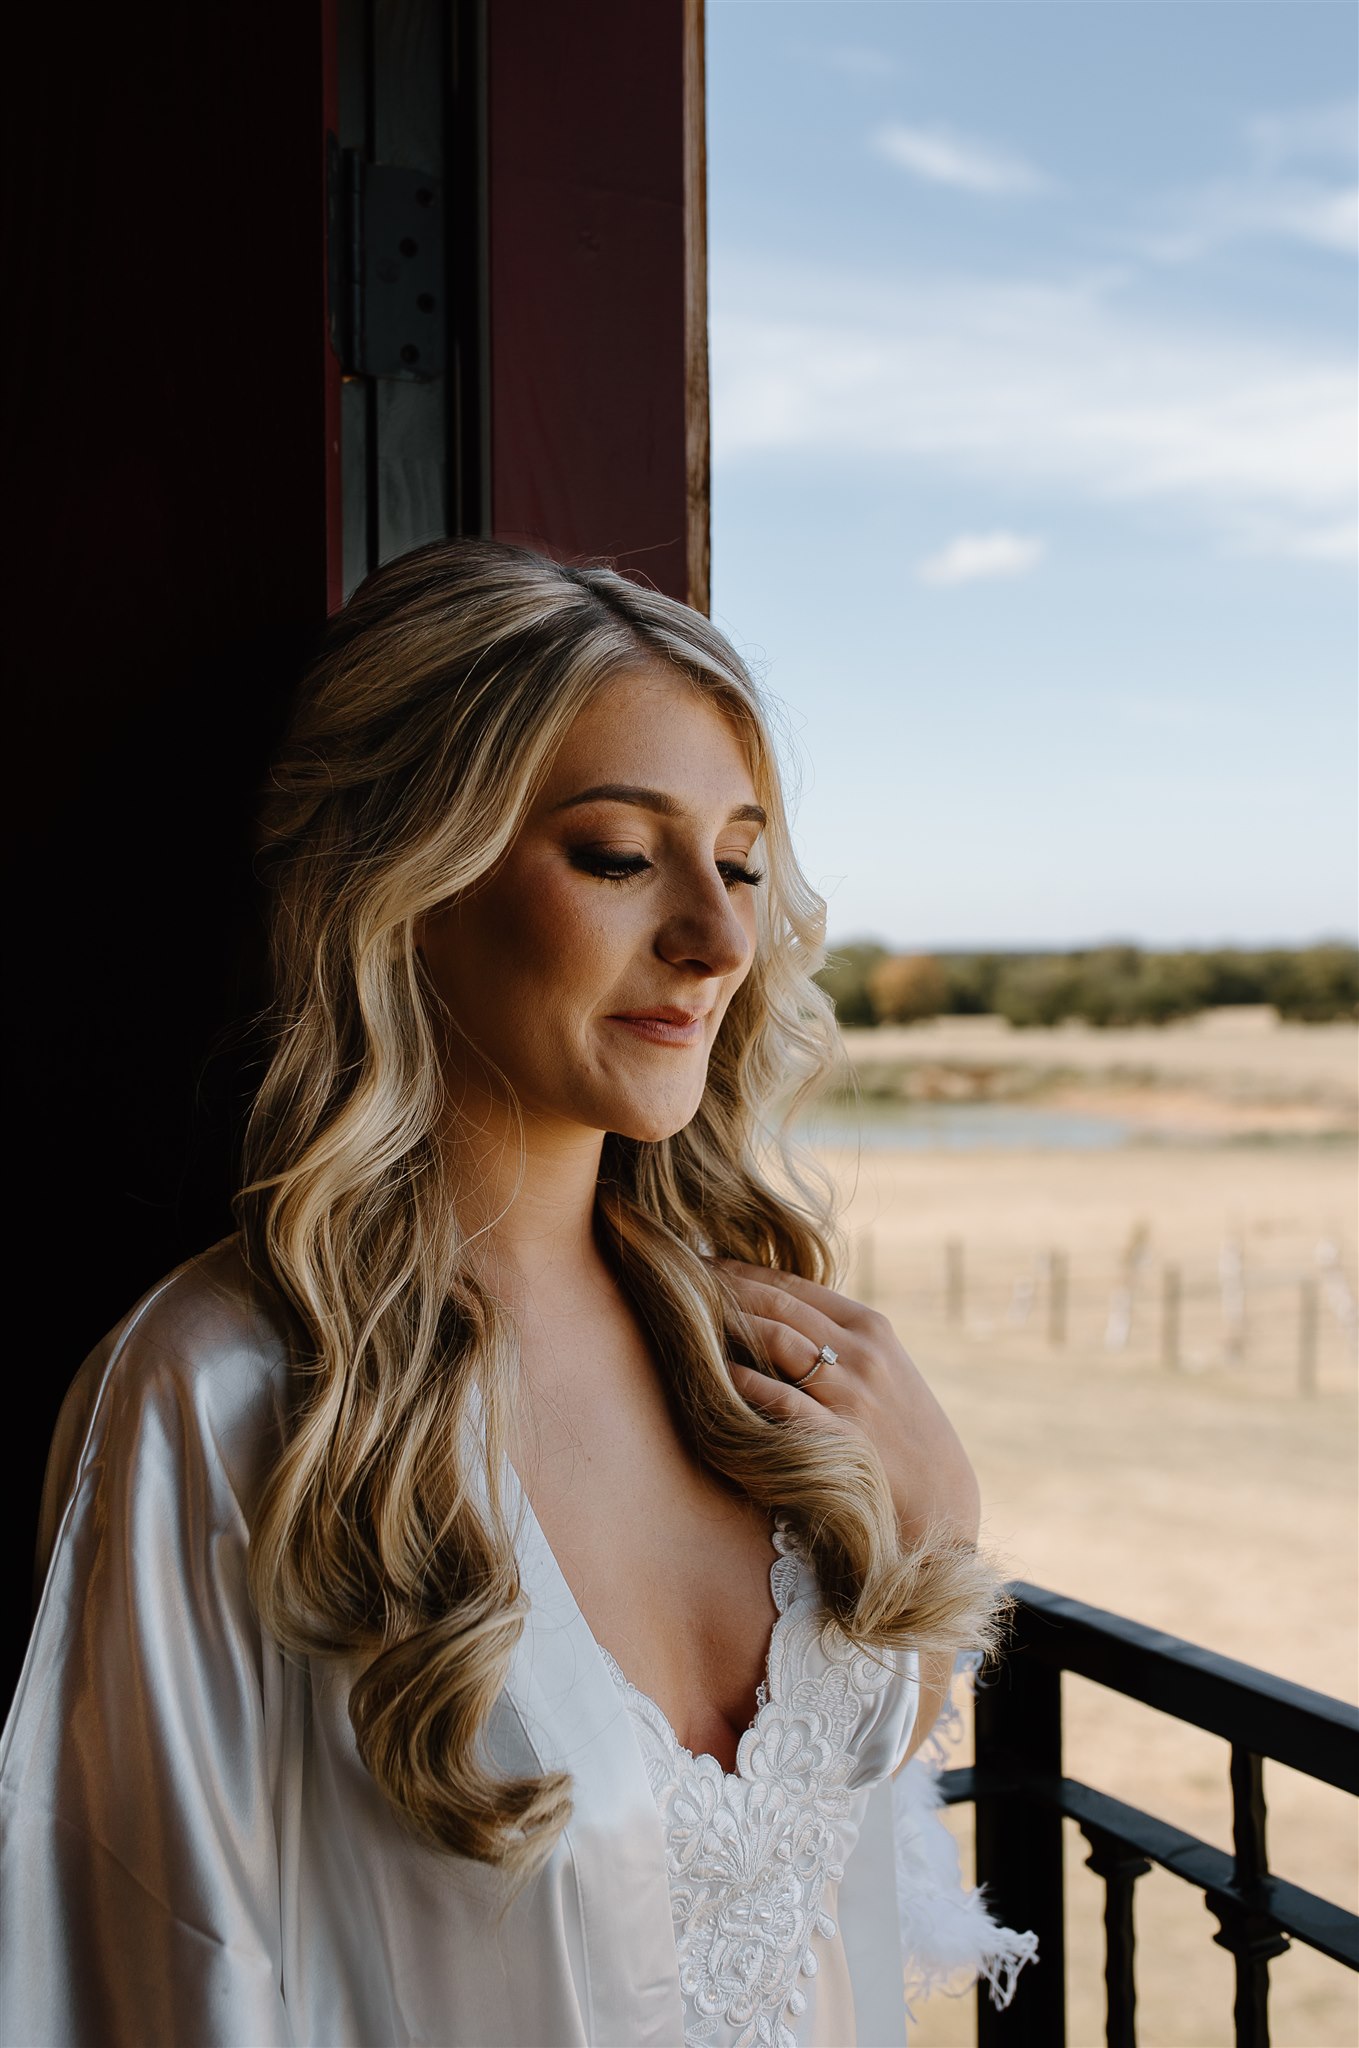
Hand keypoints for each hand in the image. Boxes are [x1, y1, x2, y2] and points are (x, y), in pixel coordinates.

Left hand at [713, 1259, 980, 1551]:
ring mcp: (850, 1394)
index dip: (743, 1271)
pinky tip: (716, 1372)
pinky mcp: (839, 1437)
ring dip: (730, 1323)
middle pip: (778, 1305)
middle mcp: (861, 1353)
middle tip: (680, 1278)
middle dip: (725, 1288)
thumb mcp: (884, 1369)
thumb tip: (777, 1311)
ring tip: (688, 1315)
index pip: (795, 1285)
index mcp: (871, 1327)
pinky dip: (746, 1381)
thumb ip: (839, 1339)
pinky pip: (781, 1400)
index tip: (703, 1262)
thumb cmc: (903, 1432)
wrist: (941, 1499)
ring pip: (778, 1339)